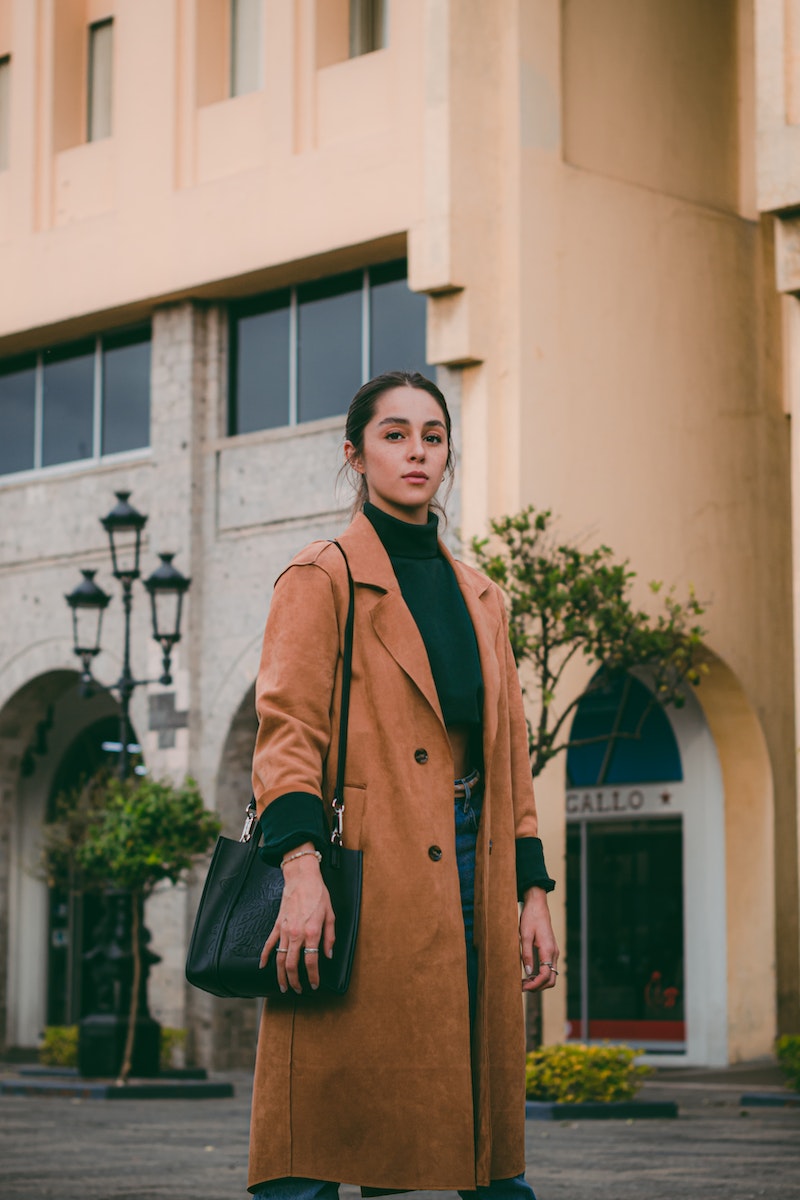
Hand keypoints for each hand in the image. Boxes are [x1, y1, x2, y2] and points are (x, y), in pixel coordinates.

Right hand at [259, 847, 334, 992]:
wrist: (302, 877)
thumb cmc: (318, 894)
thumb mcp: (331, 915)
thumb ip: (330, 937)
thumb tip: (328, 954)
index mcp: (312, 932)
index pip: (311, 961)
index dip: (313, 976)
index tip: (314, 984)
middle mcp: (296, 934)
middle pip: (292, 965)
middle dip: (294, 981)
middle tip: (298, 990)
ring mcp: (284, 930)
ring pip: (280, 958)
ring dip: (280, 975)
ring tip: (283, 986)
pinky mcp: (277, 925)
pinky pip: (269, 944)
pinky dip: (265, 956)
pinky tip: (263, 966)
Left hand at [519, 887, 558, 992]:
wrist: (538, 906)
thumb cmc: (530, 918)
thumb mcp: (525, 935)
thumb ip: (526, 954)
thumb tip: (528, 972)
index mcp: (548, 950)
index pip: (545, 976)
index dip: (535, 985)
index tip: (523, 987)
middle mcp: (554, 953)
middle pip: (551, 979)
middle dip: (538, 987)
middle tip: (522, 987)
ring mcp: (554, 952)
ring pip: (550, 975)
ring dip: (539, 982)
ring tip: (524, 981)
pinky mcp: (551, 950)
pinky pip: (548, 968)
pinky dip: (540, 975)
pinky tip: (529, 974)